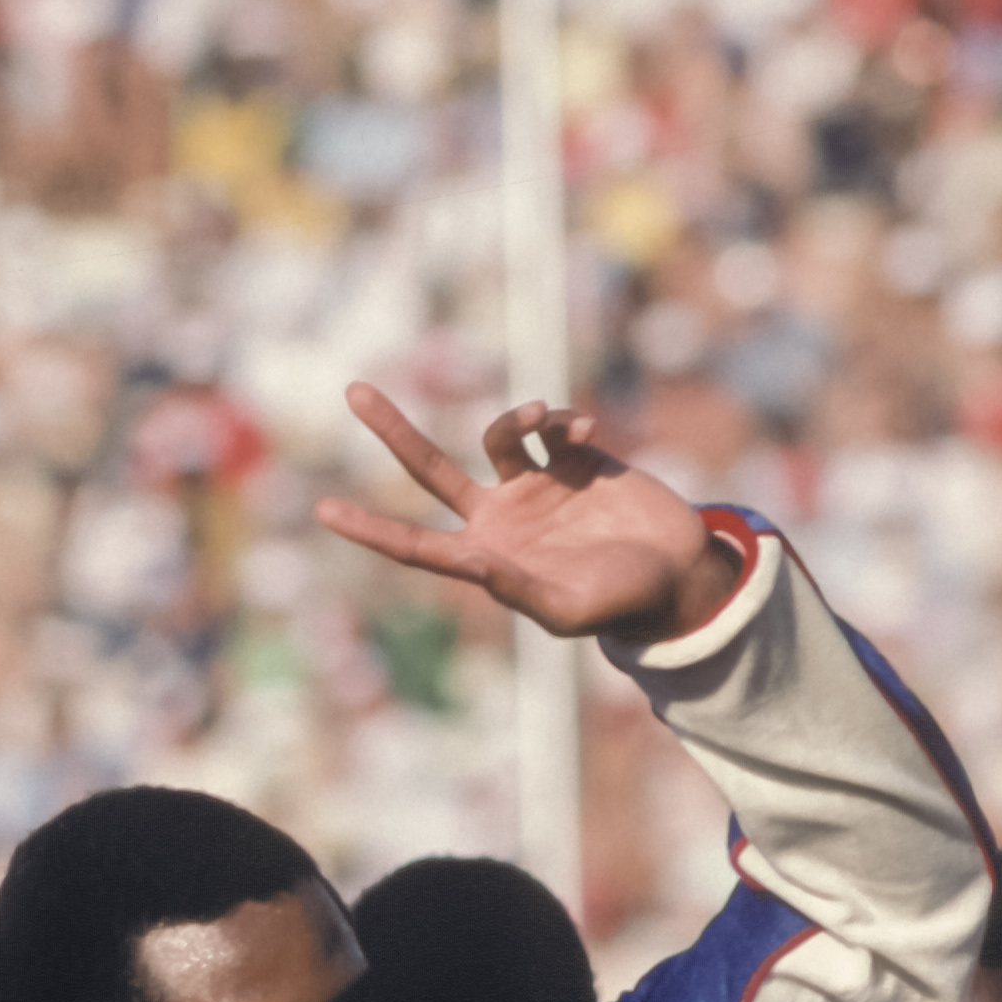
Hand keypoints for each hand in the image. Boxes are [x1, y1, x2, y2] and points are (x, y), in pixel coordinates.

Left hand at [315, 388, 741, 647]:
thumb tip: (475, 564)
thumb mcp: (568, 611)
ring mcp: (534, 483)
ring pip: (496, 434)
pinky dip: (562, 418)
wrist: (678, 572)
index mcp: (486, 558)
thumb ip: (520, 591)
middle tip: (352, 391)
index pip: (414, 546)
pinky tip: (585, 429)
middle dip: (393, 431)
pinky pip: (551, 425)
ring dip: (514, 417)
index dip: (370, 529)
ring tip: (545, 416)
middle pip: (429, 469)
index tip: (322, 511)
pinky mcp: (574, 458)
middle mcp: (499, 517)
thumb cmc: (621, 604)